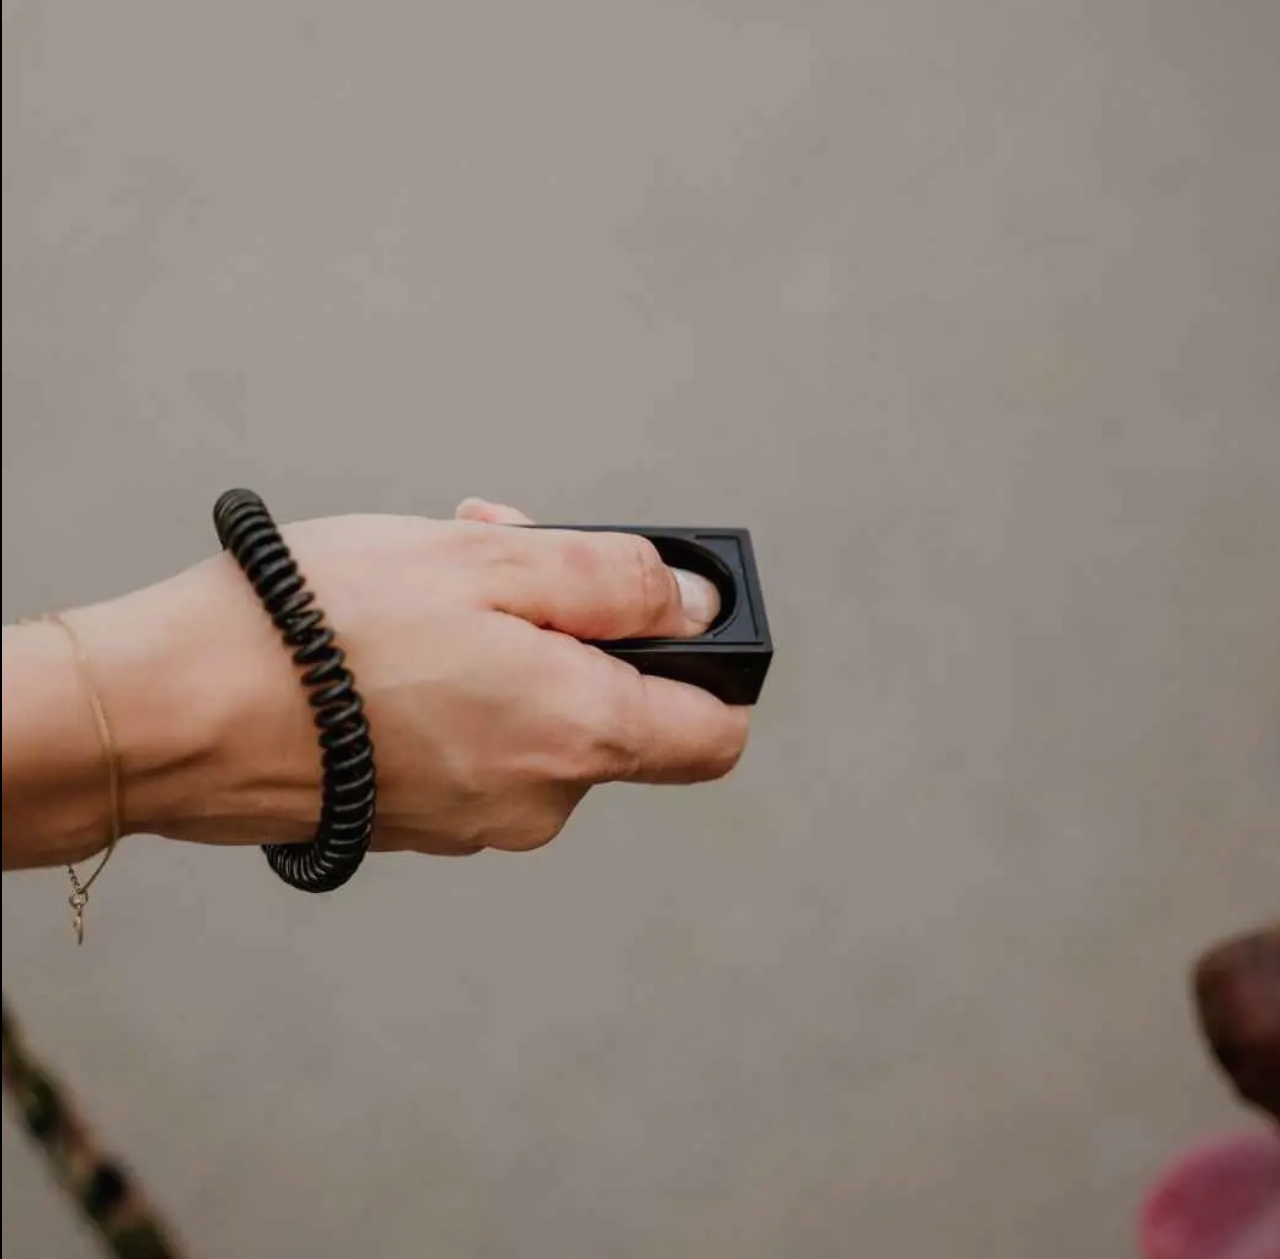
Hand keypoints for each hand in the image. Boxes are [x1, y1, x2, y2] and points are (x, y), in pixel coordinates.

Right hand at [76, 498, 748, 858]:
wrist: (173, 714)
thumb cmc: (323, 628)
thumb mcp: (490, 563)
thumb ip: (616, 586)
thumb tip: (699, 609)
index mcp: (578, 739)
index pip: (713, 734)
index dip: (711, 666)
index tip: (665, 613)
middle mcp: (538, 801)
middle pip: (609, 707)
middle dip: (572, 620)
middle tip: (503, 546)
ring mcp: (473, 820)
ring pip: (534, 714)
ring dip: (506, 638)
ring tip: (430, 576)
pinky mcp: (415, 818)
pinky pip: (474, 740)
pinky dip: (460, 682)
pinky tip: (394, 630)